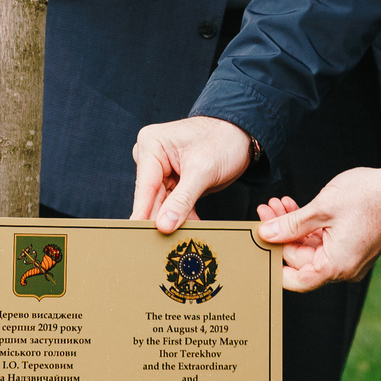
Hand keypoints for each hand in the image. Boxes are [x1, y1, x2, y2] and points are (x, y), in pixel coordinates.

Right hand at [130, 116, 256, 231]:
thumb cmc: (223, 140)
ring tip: (181, 240)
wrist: (241, 135)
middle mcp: (152, 156)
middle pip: (151, 197)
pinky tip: (192, 229)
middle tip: (163, 246)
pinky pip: (173, 204)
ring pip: (162, 204)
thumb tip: (164, 225)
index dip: (142, 213)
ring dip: (173, 221)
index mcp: (151, 145)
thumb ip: (182, 200)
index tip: (138, 235)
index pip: (145, 186)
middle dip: (160, 219)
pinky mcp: (173, 180)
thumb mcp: (203, 171)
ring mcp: (161, 169)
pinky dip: (182, 217)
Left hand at [255, 168, 380, 291]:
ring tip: (277, 204)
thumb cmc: (368, 197)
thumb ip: (291, 224)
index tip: (257, 246)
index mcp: (337, 265)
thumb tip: (265, 234)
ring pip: (310, 247)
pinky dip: (308, 226)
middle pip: (301, 260)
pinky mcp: (351, 245)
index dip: (273, 263)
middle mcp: (344, 268)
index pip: (296, 279)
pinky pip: (323, 241)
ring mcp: (348, 257)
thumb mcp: (322, 208)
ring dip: (292, 227)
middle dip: (280, 234)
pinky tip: (293, 207)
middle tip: (265, 211)